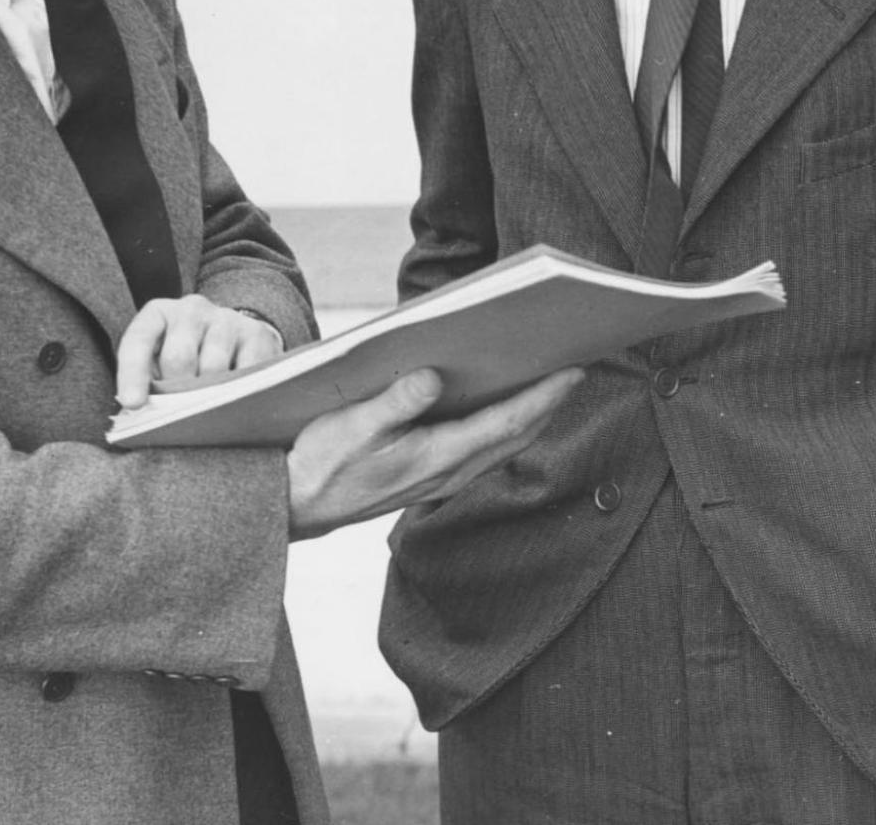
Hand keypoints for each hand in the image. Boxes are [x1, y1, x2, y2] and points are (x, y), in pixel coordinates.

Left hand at [116, 296, 283, 409]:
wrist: (232, 338)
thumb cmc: (185, 359)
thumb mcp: (158, 364)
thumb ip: (150, 383)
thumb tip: (146, 414)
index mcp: (158, 314)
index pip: (139, 340)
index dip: (133, 373)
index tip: (133, 404)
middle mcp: (191, 308)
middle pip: (178, 356)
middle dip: (176, 391)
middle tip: (180, 411)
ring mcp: (226, 318)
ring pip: (213, 366)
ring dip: (208, 394)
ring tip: (207, 408)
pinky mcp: (255, 333)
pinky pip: (244, 370)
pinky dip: (236, 391)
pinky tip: (233, 398)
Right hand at [285, 366, 581, 538]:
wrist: (297, 507)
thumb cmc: (320, 463)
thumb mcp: (350, 426)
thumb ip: (394, 403)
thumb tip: (432, 376)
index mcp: (436, 457)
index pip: (506, 423)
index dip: (544, 396)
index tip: (575, 370)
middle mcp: (449, 473)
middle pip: (518, 435)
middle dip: (551, 402)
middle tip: (578, 366)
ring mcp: (443, 479)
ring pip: (505, 446)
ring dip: (533, 415)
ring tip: (553, 381)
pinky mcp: (434, 478)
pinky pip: (486, 451)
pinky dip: (508, 427)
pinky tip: (507, 405)